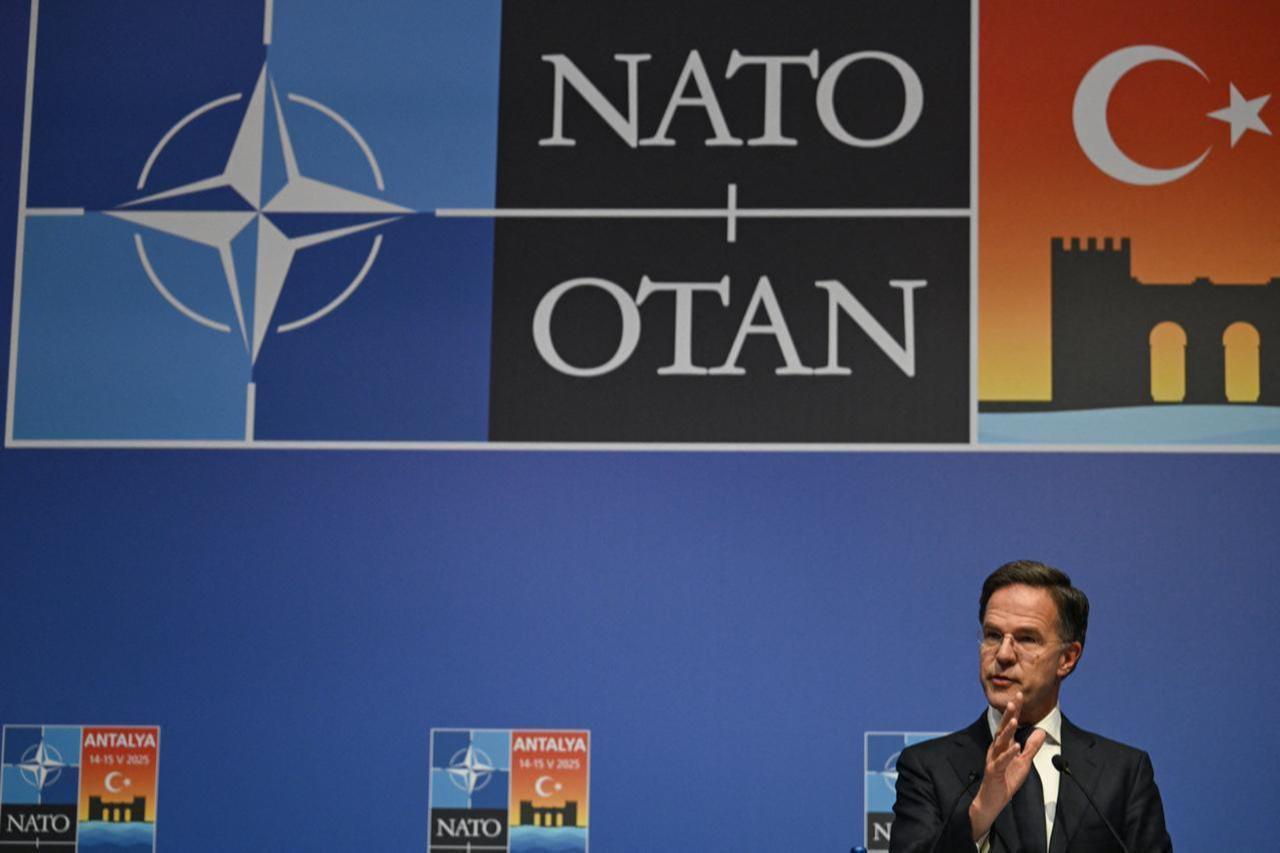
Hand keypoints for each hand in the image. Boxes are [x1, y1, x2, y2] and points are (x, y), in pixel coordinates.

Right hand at [968, 695, 1045, 840]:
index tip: (1019, 695)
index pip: (1009, 724)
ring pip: (1000, 742)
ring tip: (1014, 720)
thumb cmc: (1006, 779)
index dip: (1015, 710)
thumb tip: (1041, 731)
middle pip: (1002, 728)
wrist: (992, 800)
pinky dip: (1008, 753)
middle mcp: (997, 748)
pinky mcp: (994, 771)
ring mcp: (994, 759)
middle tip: (1014, 699)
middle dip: (1009, 714)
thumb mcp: (1024, 762)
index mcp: (1003, 745)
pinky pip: (1001, 761)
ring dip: (1007, 730)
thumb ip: (1031, 747)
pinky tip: (1016, 746)